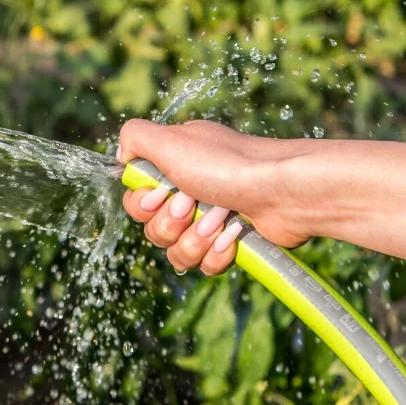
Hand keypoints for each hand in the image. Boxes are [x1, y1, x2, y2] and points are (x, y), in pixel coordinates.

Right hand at [116, 119, 318, 274]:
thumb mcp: (173, 140)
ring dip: (196, 240)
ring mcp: (209, 220)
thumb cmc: (229, 164)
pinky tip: (233, 236)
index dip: (144, 205)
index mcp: (173, 168)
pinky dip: (217, 253)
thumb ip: (135, 138)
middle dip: (173, 223)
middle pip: (152, 230)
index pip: (136, 201)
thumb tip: (121, 157)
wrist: (283, 191)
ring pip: (176, 252)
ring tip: (221, 220)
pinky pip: (203, 266)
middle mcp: (189, 193)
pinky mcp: (229, 244)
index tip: (162, 194)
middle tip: (196, 204)